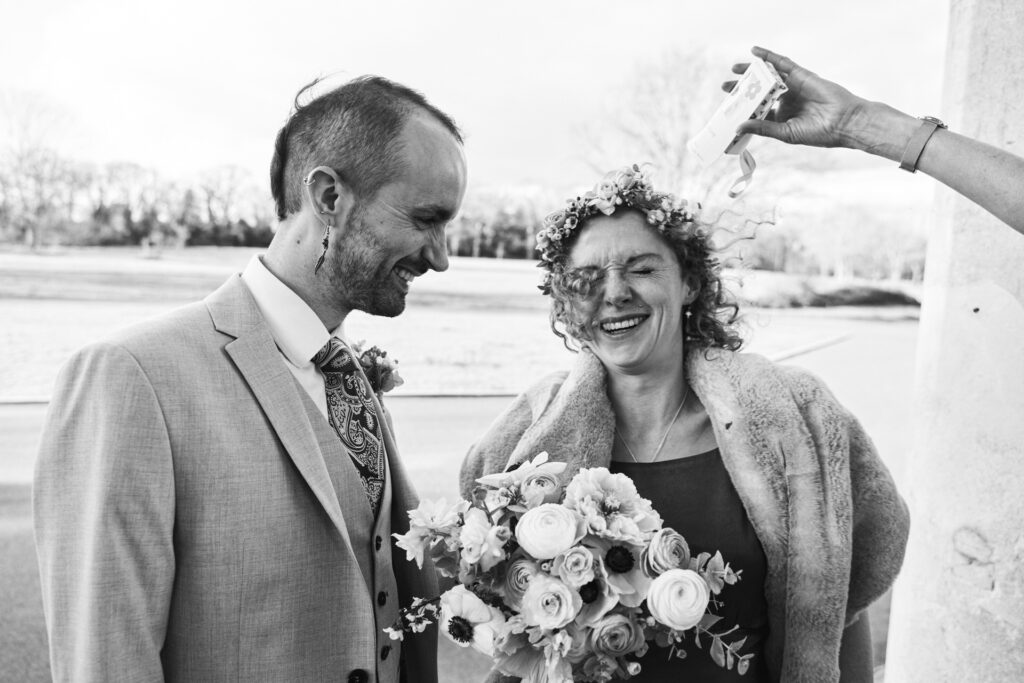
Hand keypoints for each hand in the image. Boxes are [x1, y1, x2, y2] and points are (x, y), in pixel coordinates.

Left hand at [723, 46, 869, 149]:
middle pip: (759, 92)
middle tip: (725, 86)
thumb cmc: (818, 133)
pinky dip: (769, 56)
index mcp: (782, 117)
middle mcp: (786, 101)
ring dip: (752, 71)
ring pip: (768, 76)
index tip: (727, 109)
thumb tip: (738, 126)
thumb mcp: (785, 132)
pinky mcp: (801, 75)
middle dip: (743, 89)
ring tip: (735, 69)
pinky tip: (755, 51)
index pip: (758, 110)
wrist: (843, 123)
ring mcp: (793, 87)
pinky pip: (782, 63)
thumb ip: (762, 128)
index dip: (743, 109)